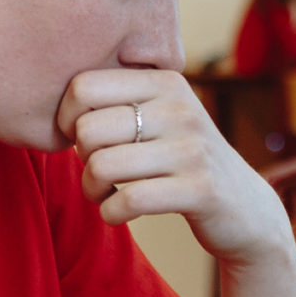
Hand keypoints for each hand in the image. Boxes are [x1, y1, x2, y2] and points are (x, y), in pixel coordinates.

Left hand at [57, 68, 292, 264]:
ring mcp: (193, 148)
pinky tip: (119, 213)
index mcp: (164, 82)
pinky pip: (128, 201)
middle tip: (96, 172)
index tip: (81, 140)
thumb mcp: (160, 118)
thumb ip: (118, 101)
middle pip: (87, 129)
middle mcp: (180, 108)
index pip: (83, 86)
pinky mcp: (201, 189)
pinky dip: (110, 214)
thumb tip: (50, 104)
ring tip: (103, 194)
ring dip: (91, 190)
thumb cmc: (182, 162)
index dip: (66, 119)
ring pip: (102, 166)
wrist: (245, 209)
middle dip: (80, 159)